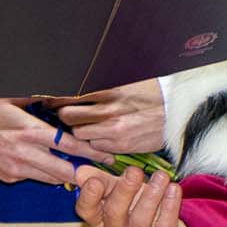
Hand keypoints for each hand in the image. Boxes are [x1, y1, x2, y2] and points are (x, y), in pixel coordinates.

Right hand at [0, 98, 106, 184]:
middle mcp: (27, 153)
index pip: (70, 146)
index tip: (107, 157)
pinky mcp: (9, 177)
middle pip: (65, 170)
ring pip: (51, 178)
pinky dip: (44, 175)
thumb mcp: (8, 97)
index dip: (92, 153)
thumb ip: (34, 98)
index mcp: (31, 132)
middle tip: (101, 175)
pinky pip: (33, 178)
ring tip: (81, 173)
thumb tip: (55, 93)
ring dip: (66, 176)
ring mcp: (18, 169)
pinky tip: (48, 169)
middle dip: (85, 174)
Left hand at [49, 80, 165, 155]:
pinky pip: (96, 146)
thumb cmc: (152, 92)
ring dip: (78, 130)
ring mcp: (114, 130)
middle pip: (68, 116)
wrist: (179, 112)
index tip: (47, 100)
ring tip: (84, 125)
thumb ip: (102, 85)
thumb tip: (76, 85)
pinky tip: (101, 135)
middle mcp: (110, 110)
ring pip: (80, 134)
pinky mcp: (121, 146)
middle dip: (63, 115)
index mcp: (109, 89)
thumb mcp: (127, 80)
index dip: (54, 99)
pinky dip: (95, 141)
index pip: (71, 94)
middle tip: (63, 113)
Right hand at [71, 164, 194, 226]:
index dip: (88, 196)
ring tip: (161, 176)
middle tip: (135, 171)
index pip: (86, 210)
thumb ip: (104, 182)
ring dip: (151, 195)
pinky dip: (170, 207)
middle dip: (124, 190)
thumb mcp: (121, 196)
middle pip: (114, 213)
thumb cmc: (140, 213)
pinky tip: (174, 190)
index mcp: (101, 221)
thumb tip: (80, 172)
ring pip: (140, 221)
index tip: (94, 181)